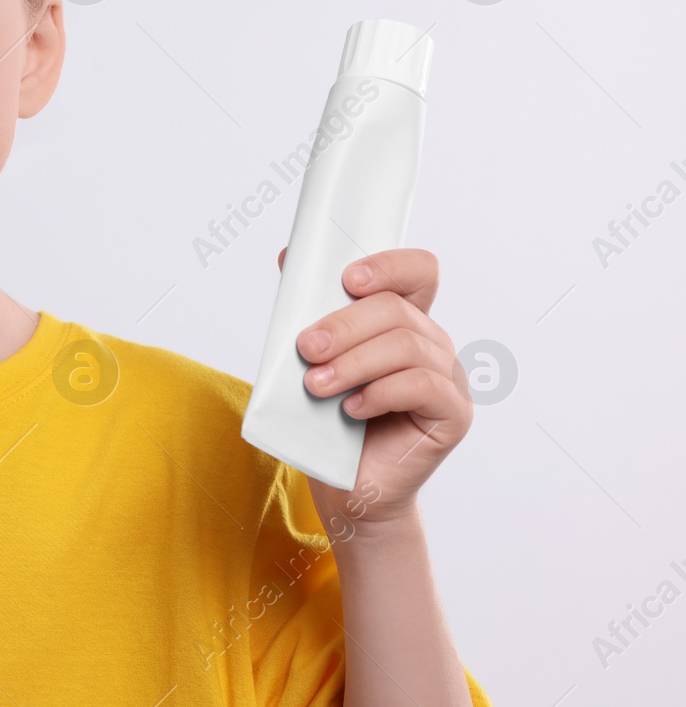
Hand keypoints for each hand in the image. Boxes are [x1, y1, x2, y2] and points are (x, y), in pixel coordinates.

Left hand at [275, 246, 472, 527]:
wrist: (344, 486)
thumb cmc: (328, 420)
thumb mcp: (315, 359)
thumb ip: (310, 310)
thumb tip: (288, 257)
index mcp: (404, 320)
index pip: (417, 272)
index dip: (389, 265)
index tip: (348, 280)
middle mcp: (432, 343)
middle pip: (398, 309)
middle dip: (345, 325)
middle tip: (306, 349)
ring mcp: (449, 378)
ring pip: (405, 346)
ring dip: (353, 362)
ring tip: (315, 385)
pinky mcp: (453, 414)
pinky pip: (421, 386)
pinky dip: (379, 393)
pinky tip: (351, 409)